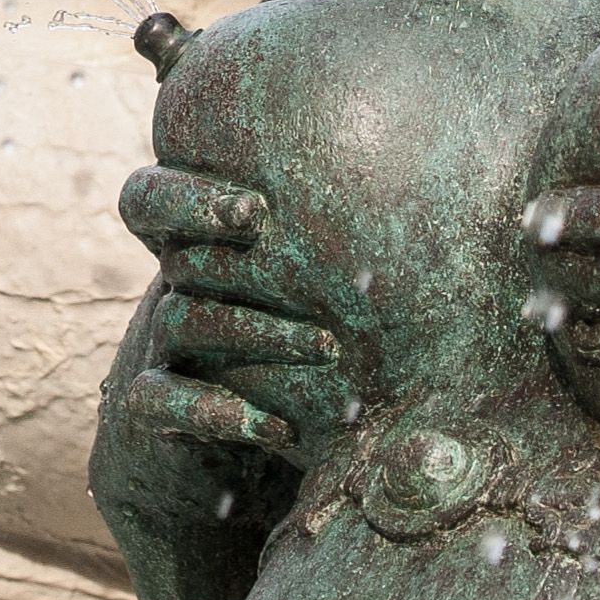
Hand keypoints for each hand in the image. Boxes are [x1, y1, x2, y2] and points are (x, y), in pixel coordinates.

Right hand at [107, 162, 355, 459]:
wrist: (239, 436)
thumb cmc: (311, 342)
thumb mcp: (324, 281)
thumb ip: (354, 235)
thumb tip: (443, 164)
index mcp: (207, 248)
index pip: (156, 198)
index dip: (190, 195)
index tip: (255, 206)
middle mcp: (178, 288)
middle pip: (168, 242)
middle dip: (202, 219)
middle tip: (260, 220)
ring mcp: (162, 346)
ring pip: (182, 320)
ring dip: (256, 330)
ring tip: (328, 346)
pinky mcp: (159, 408)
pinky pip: (159, 401)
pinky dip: (213, 411)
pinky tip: (277, 427)